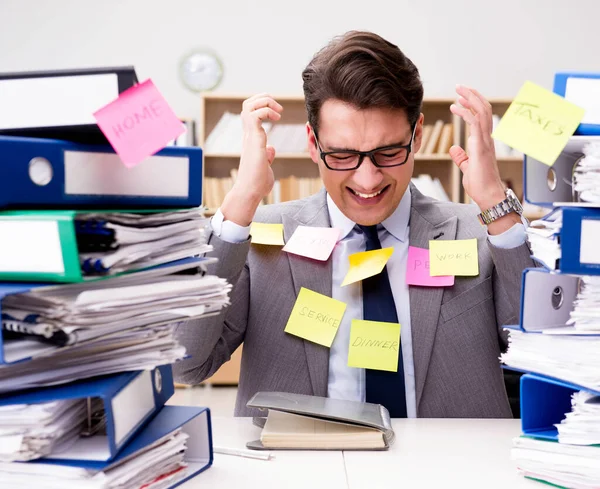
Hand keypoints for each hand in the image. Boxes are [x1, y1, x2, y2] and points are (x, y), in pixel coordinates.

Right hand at [221, 94, 282, 225]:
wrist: (250, 192)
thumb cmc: (257, 183)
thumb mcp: (265, 166)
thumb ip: (267, 156)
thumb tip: (271, 149)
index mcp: (251, 139)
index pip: (251, 113)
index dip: (262, 106)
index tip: (275, 112)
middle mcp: (248, 134)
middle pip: (248, 104)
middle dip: (263, 98)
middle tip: (278, 108)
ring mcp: (249, 136)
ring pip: (249, 105)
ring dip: (265, 102)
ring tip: (278, 112)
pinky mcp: (253, 139)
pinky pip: (256, 114)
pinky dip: (267, 111)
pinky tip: (276, 119)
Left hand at [449, 86, 520, 233]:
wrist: (488, 196)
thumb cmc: (481, 185)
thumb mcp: (467, 167)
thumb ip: (462, 157)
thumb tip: (455, 150)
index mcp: (484, 141)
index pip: (481, 116)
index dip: (473, 104)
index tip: (461, 97)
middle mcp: (487, 138)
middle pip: (483, 109)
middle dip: (472, 95)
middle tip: (459, 86)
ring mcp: (485, 141)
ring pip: (482, 112)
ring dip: (470, 99)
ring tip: (458, 91)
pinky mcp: (481, 146)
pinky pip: (475, 123)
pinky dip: (466, 112)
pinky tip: (455, 107)